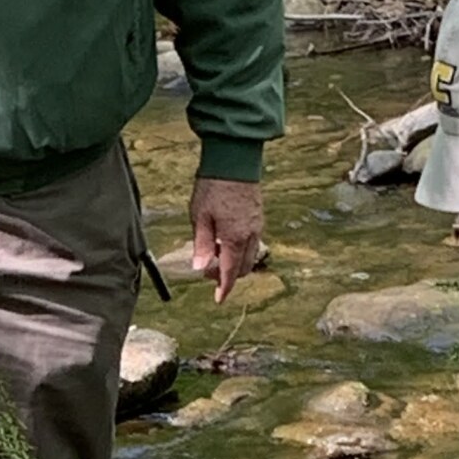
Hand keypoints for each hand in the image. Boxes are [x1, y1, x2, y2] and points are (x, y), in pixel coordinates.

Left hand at [189, 177, 264, 303]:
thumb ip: (202, 245)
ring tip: (216, 251)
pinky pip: (253, 242)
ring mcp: (257, 226)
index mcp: (235, 239)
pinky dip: (241, 248)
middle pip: (243, 268)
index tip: (218, 299)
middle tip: (208, 268)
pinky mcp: (259, 217)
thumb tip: (199, 268)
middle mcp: (251, 236)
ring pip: (250, 256)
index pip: (231, 273)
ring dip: (235, 261)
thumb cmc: (213, 187)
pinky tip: (226, 238)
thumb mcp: (200, 217)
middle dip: (228, 275)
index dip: (224, 288)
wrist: (235, 159)